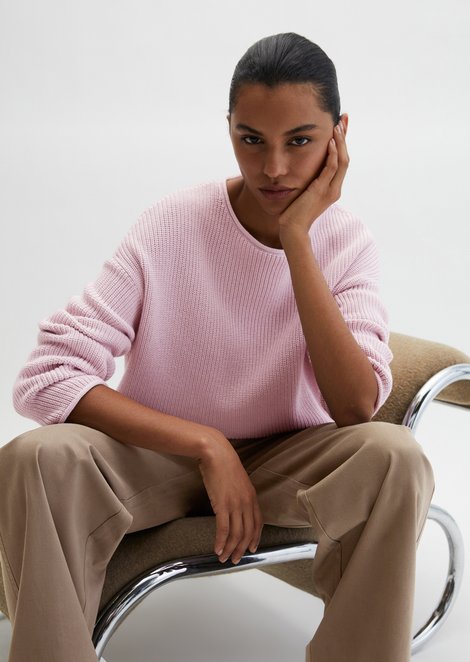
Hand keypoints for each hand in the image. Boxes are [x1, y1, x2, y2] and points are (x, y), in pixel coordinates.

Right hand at [197, 427, 262, 563]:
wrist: (216, 453)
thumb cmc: (224, 464)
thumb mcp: (238, 480)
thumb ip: (239, 494)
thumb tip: (235, 506)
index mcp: (252, 497)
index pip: (258, 523)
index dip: (255, 538)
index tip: (251, 548)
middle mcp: (246, 503)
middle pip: (247, 532)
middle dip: (241, 549)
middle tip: (236, 560)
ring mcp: (235, 504)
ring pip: (235, 534)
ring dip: (230, 549)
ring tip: (224, 558)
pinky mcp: (222, 505)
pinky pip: (223, 529)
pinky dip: (221, 541)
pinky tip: (217, 549)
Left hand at [279, 117, 349, 238]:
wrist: (292, 230)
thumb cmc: (293, 214)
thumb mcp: (302, 193)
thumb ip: (306, 181)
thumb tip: (299, 169)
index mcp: (331, 188)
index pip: (340, 161)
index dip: (341, 143)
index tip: (340, 126)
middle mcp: (334, 188)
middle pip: (345, 158)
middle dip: (344, 137)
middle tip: (343, 118)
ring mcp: (330, 190)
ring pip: (342, 161)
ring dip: (340, 141)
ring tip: (337, 125)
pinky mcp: (321, 190)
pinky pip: (331, 168)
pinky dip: (332, 154)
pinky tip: (330, 141)